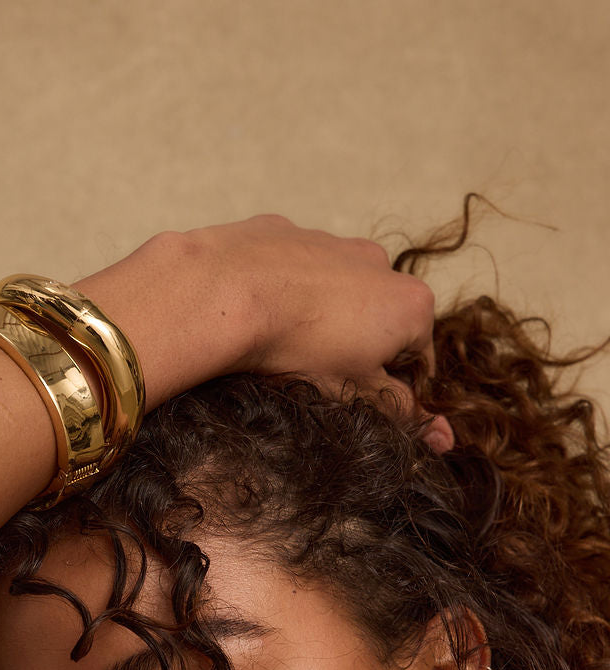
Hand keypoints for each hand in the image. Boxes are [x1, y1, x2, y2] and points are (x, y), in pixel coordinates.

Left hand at [78, 215, 451, 448]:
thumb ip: (402, 412)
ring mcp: (332, 240)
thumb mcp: (356, 393)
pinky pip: (291, 268)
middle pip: (379, 320)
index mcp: (411, 303)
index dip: (391, 387)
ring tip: (285, 345)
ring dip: (321, 317)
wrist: (226, 293)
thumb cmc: (298, 348)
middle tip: (317, 375)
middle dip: (356, 348)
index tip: (359, 401)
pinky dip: (283, 288)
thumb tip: (443, 438)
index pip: (418, 359)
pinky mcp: (285, 231)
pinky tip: (259, 312)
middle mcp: (380, 263)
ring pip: (336, 290)